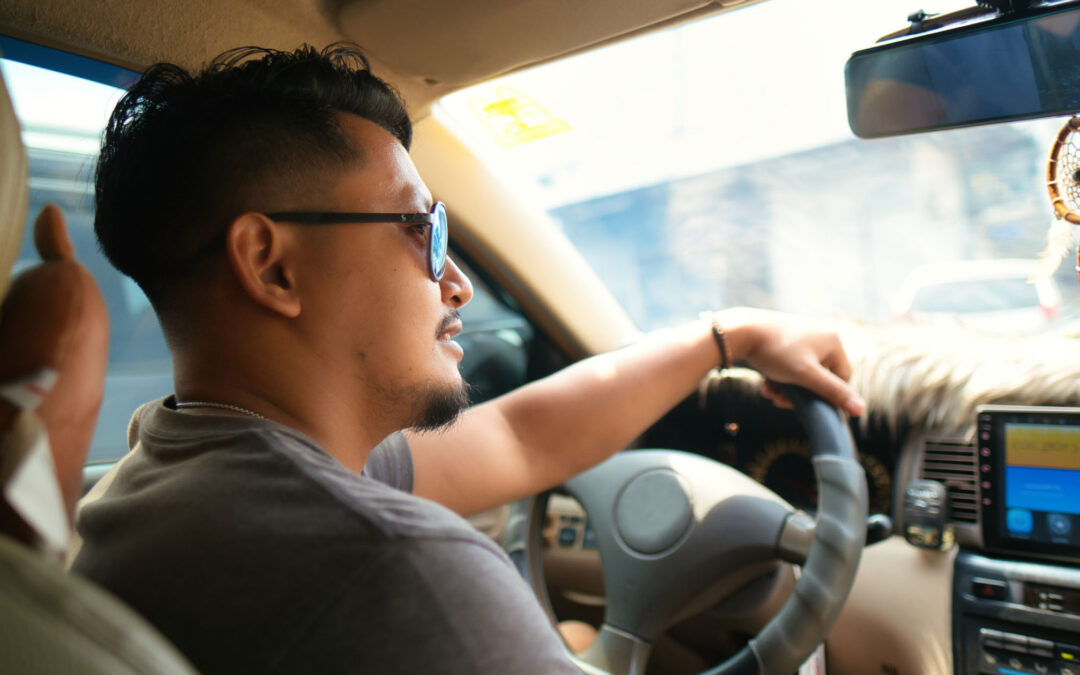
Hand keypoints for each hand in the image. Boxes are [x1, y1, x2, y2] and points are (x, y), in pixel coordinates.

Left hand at [717, 308, 864, 416]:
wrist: (740, 332)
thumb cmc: (776, 352)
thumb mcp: (806, 375)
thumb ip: (833, 392)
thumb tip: (861, 410)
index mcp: (833, 341)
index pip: (843, 378)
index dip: (826, 395)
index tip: (806, 405)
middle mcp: (821, 336)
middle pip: (820, 378)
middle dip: (800, 394)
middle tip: (780, 400)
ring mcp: (802, 337)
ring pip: (802, 375)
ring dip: (787, 389)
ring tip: (769, 392)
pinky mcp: (784, 341)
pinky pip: (789, 367)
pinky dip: (779, 378)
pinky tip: (765, 384)